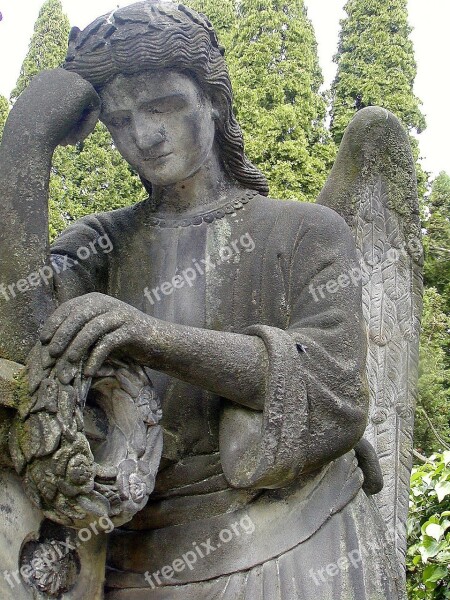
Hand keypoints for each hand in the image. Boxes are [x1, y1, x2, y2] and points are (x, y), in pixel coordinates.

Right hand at [12, 68, 99, 147]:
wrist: (29, 134)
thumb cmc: (31, 131)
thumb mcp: (42, 118)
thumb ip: (58, 112)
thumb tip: (76, 115)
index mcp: (44, 79)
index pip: (66, 98)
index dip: (66, 120)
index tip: (61, 136)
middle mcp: (57, 73)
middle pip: (77, 100)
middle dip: (74, 123)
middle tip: (67, 141)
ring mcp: (71, 77)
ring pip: (87, 104)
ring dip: (81, 125)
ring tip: (70, 141)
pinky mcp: (84, 87)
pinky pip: (96, 107)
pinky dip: (89, 124)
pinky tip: (77, 137)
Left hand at [40, 293, 154, 378]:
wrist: (160, 342)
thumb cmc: (125, 339)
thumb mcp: (101, 331)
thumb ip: (82, 330)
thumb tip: (52, 345)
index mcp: (97, 300)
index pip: (69, 307)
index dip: (54, 323)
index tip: (43, 340)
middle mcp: (108, 303)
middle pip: (79, 316)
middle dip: (62, 335)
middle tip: (51, 354)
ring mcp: (121, 315)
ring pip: (93, 328)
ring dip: (77, 346)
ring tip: (69, 362)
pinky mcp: (133, 330)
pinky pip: (109, 342)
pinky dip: (96, 357)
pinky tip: (89, 371)